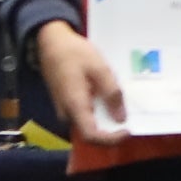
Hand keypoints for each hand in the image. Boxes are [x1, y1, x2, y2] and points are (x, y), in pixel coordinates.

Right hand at [30, 20, 123, 140]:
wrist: (51, 42)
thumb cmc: (74, 53)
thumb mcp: (99, 69)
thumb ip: (111, 93)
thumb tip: (120, 118)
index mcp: (74, 106)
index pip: (92, 136)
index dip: (111, 139)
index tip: (127, 131)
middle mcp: (67, 113)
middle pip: (91, 133)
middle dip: (111, 129)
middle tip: (129, 117)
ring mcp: (65, 109)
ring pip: (88, 124)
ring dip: (105, 119)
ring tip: (121, 104)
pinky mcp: (66, 104)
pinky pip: (84, 115)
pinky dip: (99, 111)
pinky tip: (108, 97)